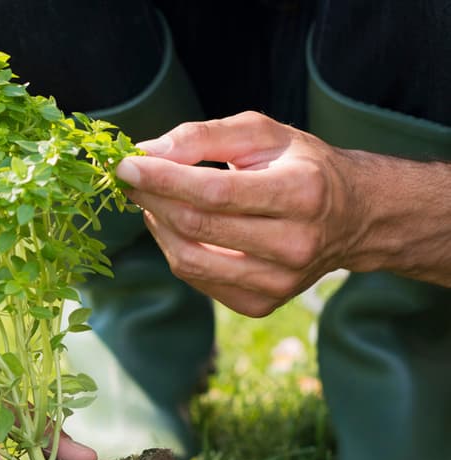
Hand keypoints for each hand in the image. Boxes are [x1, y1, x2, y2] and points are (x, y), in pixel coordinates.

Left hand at [115, 111, 368, 316]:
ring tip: (151, 201)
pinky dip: (175, 250)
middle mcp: (295, 244)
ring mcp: (279, 282)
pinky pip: (197, 279)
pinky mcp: (261, 304)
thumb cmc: (302, 166)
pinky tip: (177, 226)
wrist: (355, 217)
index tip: (126, 166)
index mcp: (302, 193)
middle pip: (197, 226)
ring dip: (157, 227)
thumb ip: (204, 136)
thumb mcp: (263, 134)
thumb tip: (147, 151)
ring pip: (189, 260)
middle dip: (152, 200)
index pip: (214, 193)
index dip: (162, 180)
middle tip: (131, 180)